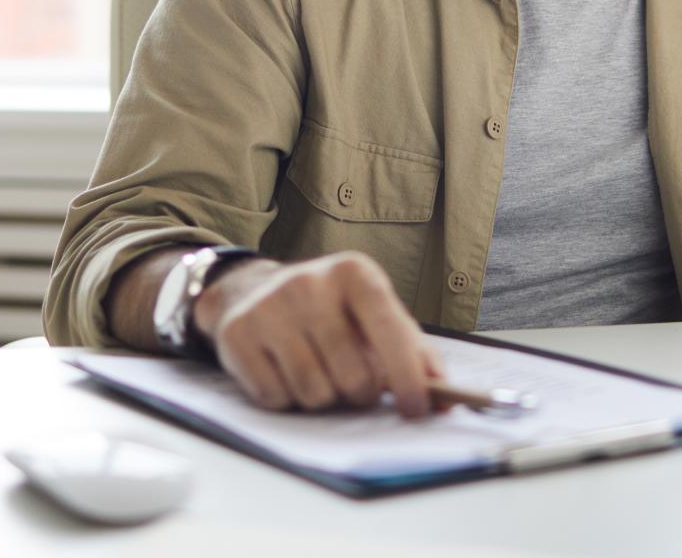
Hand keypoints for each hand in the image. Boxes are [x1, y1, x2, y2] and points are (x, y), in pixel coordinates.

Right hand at [193, 251, 444, 417]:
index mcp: (353, 273)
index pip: (389, 328)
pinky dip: (286, 398)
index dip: (407, 375)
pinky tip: (283, 371)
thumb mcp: (374, 315)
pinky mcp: (237, 333)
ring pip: (314, 393)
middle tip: (352, 381)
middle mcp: (309, 282)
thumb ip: (413, 352)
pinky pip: (276, 397)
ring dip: (321, 398)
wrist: (254, 292)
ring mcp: (269, 306)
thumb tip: (443, 395)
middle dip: (358, 392)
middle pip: (352, 375)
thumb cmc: (329, 312)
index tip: (417, 408)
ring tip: (317, 372)